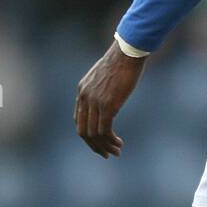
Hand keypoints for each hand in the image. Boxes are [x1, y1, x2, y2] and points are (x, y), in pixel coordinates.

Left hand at [74, 40, 145, 157]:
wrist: (127, 53)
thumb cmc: (122, 61)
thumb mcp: (106, 75)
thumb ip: (102, 87)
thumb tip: (110, 95)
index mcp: (82, 90)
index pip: (79, 120)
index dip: (88, 134)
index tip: (101, 141)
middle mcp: (85, 97)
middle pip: (83, 131)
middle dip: (94, 145)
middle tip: (107, 153)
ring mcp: (95, 102)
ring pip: (94, 134)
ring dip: (105, 146)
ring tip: (116, 152)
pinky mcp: (108, 105)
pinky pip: (105, 130)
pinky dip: (111, 141)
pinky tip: (119, 144)